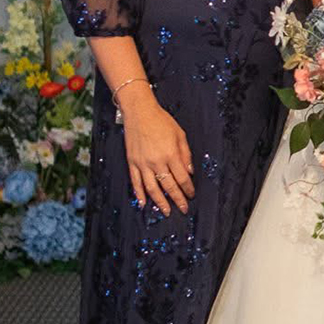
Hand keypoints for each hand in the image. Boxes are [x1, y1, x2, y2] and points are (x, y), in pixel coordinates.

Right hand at [120, 95, 194, 214]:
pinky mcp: (132, 162)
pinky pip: (136, 182)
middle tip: (183, 209)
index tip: (191, 195)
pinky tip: (144, 203)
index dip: (188, 189)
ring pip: (152, 188)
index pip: (182, 178)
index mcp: (171, 154)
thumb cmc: (161, 121)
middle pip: (169, 186)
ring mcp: (143, 163)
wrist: (139, 112)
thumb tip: (190, 172)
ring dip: (160, 202)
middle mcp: (156, 161)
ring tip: (166, 211)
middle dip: (177, 199)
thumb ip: (185, 155)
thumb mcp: (180, 135)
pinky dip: (139, 194)